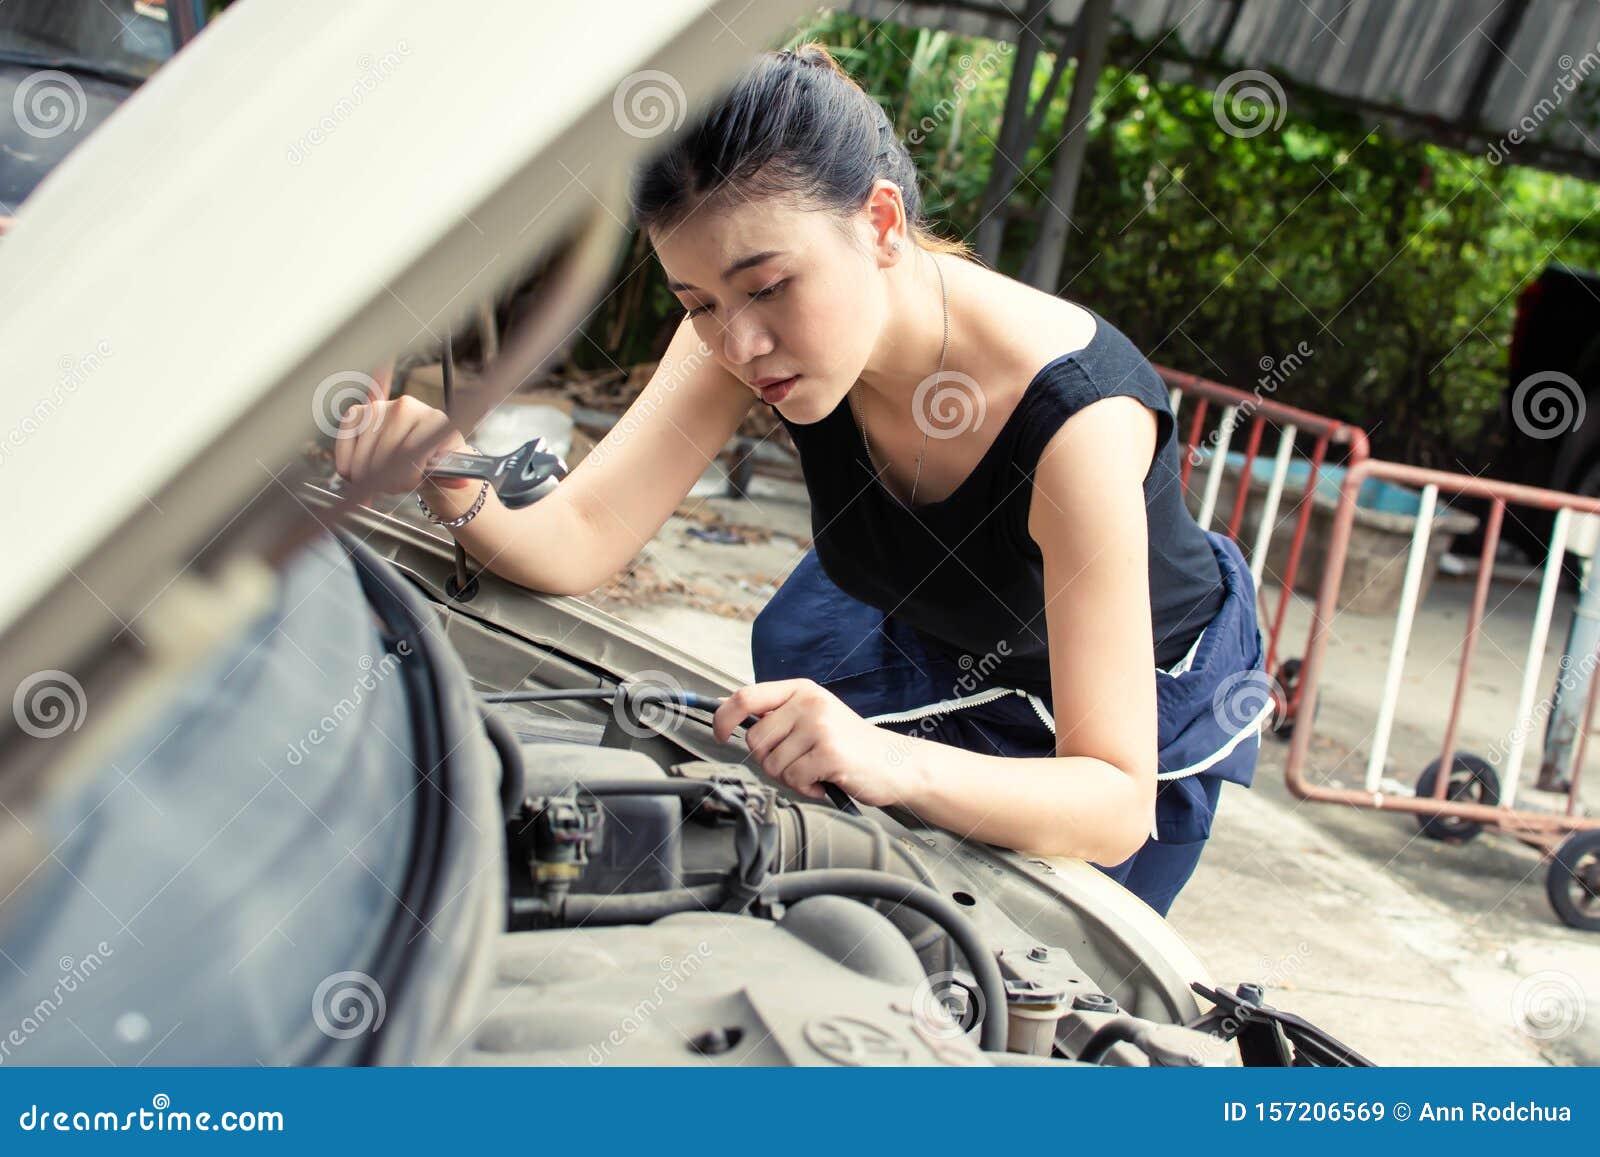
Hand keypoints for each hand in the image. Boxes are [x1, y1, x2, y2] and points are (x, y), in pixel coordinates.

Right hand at [333, 394, 470, 495]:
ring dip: (369, 477)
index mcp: (433, 418)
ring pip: (364, 454)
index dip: (407, 476)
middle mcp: (405, 407)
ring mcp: (379, 408)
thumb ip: (451, 476)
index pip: (411, 451)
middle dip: (388, 480)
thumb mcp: (448, 469)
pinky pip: (344, 444)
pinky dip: (347, 466)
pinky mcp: (357, 414)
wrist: (422, 448)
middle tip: (396, 488)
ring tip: (383, 481)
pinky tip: (358, 475)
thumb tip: (461, 481)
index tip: (409, 485)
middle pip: (385, 454)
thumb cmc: (435, 460)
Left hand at [712, 679, 918, 806]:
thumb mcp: (812, 717)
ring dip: (791, 777)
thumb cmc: (848, 744)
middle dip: (769, 761)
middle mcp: (809, 703)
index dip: (723, 717)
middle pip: (755, 740)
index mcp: (800, 690)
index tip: (718, 734)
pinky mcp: (829, 752)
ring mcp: (820, 726)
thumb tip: (727, 713)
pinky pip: (794, 779)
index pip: (746, 697)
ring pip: (773, 764)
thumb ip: (776, 715)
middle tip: (797, 763)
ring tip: (815, 770)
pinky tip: (824, 780)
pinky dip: (806, 788)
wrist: (894, 762)